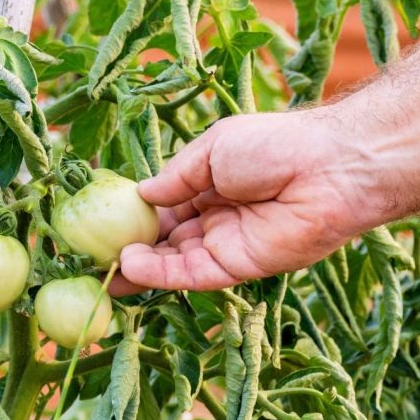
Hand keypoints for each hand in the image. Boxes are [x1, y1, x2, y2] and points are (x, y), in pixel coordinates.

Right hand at [114, 109, 378, 290]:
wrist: (328, 167)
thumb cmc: (274, 145)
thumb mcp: (212, 149)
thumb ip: (176, 177)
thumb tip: (141, 196)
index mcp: (211, 183)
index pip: (165, 206)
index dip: (135, 216)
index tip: (101, 223)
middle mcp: (217, 217)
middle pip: (166, 239)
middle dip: (131, 248)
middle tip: (91, 256)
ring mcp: (228, 244)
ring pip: (175, 262)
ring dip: (140, 266)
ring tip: (104, 267)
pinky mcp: (241, 267)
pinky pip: (194, 274)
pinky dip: (163, 274)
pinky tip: (132, 267)